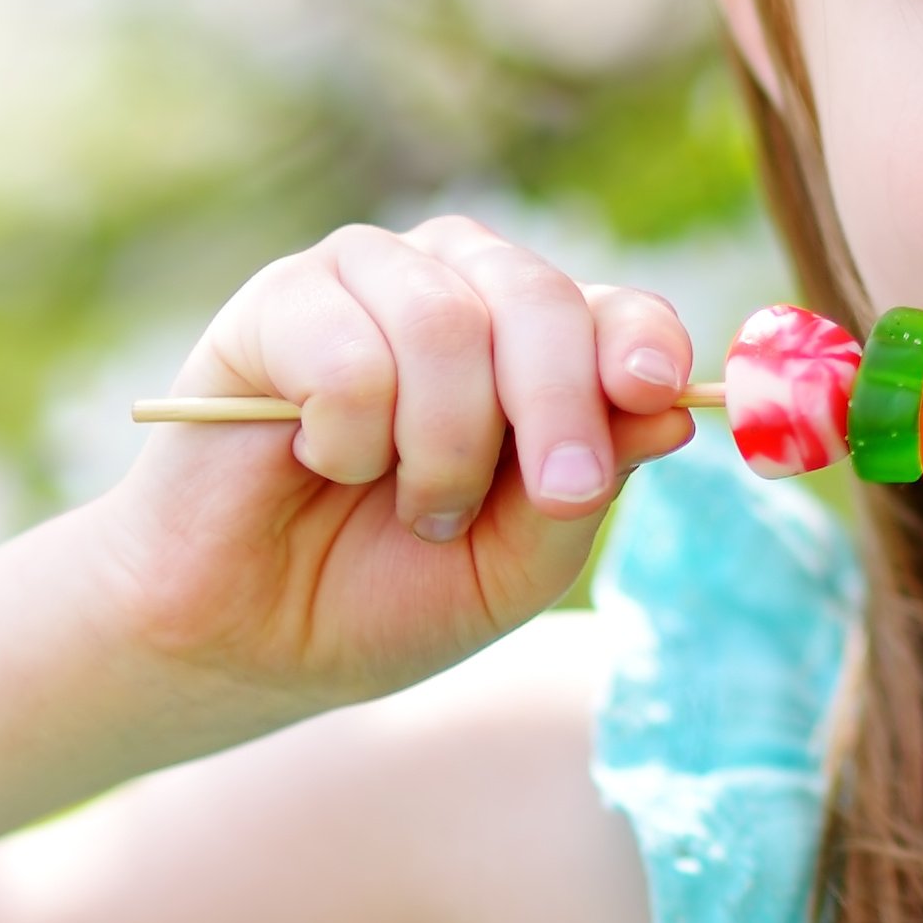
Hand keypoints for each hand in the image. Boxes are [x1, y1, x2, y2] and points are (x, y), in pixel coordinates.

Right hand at [79, 218, 701, 710]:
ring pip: (447, 323)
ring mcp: (369, 282)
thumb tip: (675, 407)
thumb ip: (589, 482)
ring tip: (411, 504)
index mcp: (532, 344)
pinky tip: (318, 461)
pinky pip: (349, 350)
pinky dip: (349, 436)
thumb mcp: (515, 563)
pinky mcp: (280, 301)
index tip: (656, 392)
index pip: (614, 310)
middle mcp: (459, 290)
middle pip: (540, 299)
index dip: (641, 344)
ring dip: (440, 447)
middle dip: (557, 406)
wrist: (246, 639)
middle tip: (553, 492)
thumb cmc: (387, 593)